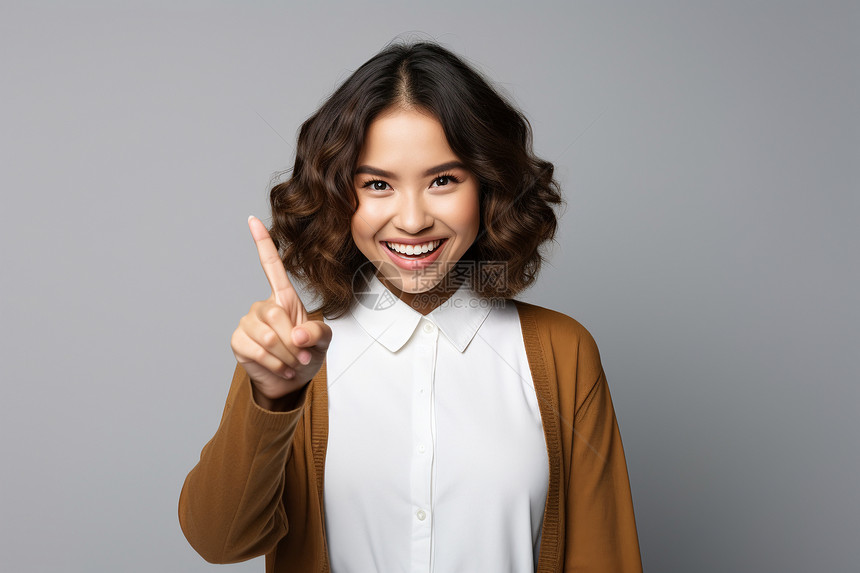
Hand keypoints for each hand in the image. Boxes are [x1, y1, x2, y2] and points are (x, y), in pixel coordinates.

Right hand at [230, 216, 331, 409]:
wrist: (290, 380)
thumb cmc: (306, 353)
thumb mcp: (322, 341)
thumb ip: (317, 333)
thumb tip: (297, 334)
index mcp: (283, 298)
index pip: (270, 265)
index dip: (262, 243)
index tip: (253, 220)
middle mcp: (262, 306)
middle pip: (276, 315)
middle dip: (295, 341)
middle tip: (302, 355)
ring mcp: (248, 323)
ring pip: (268, 337)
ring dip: (287, 355)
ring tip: (293, 362)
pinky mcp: (239, 341)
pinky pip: (257, 351)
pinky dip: (275, 364)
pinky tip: (280, 368)